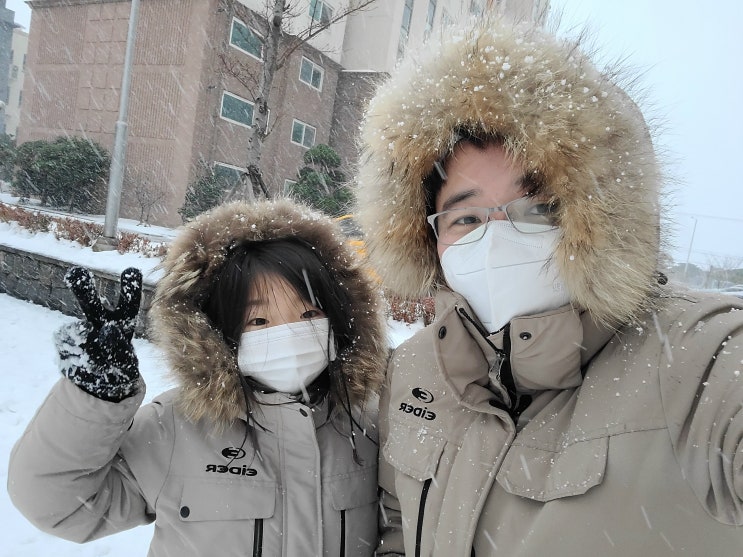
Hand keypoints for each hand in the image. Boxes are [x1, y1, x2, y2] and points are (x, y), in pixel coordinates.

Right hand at [55, 266, 142, 401]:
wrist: (98, 385)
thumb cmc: (118, 369)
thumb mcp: (125, 363)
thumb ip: (119, 348)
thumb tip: (107, 330)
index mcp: (122, 324)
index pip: (128, 305)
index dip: (130, 288)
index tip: (132, 270)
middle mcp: (100, 322)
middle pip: (91, 303)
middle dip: (83, 289)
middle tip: (75, 272)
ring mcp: (80, 330)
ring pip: (75, 332)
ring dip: (82, 345)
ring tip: (93, 358)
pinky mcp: (64, 341)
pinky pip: (64, 345)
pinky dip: (72, 354)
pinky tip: (80, 361)